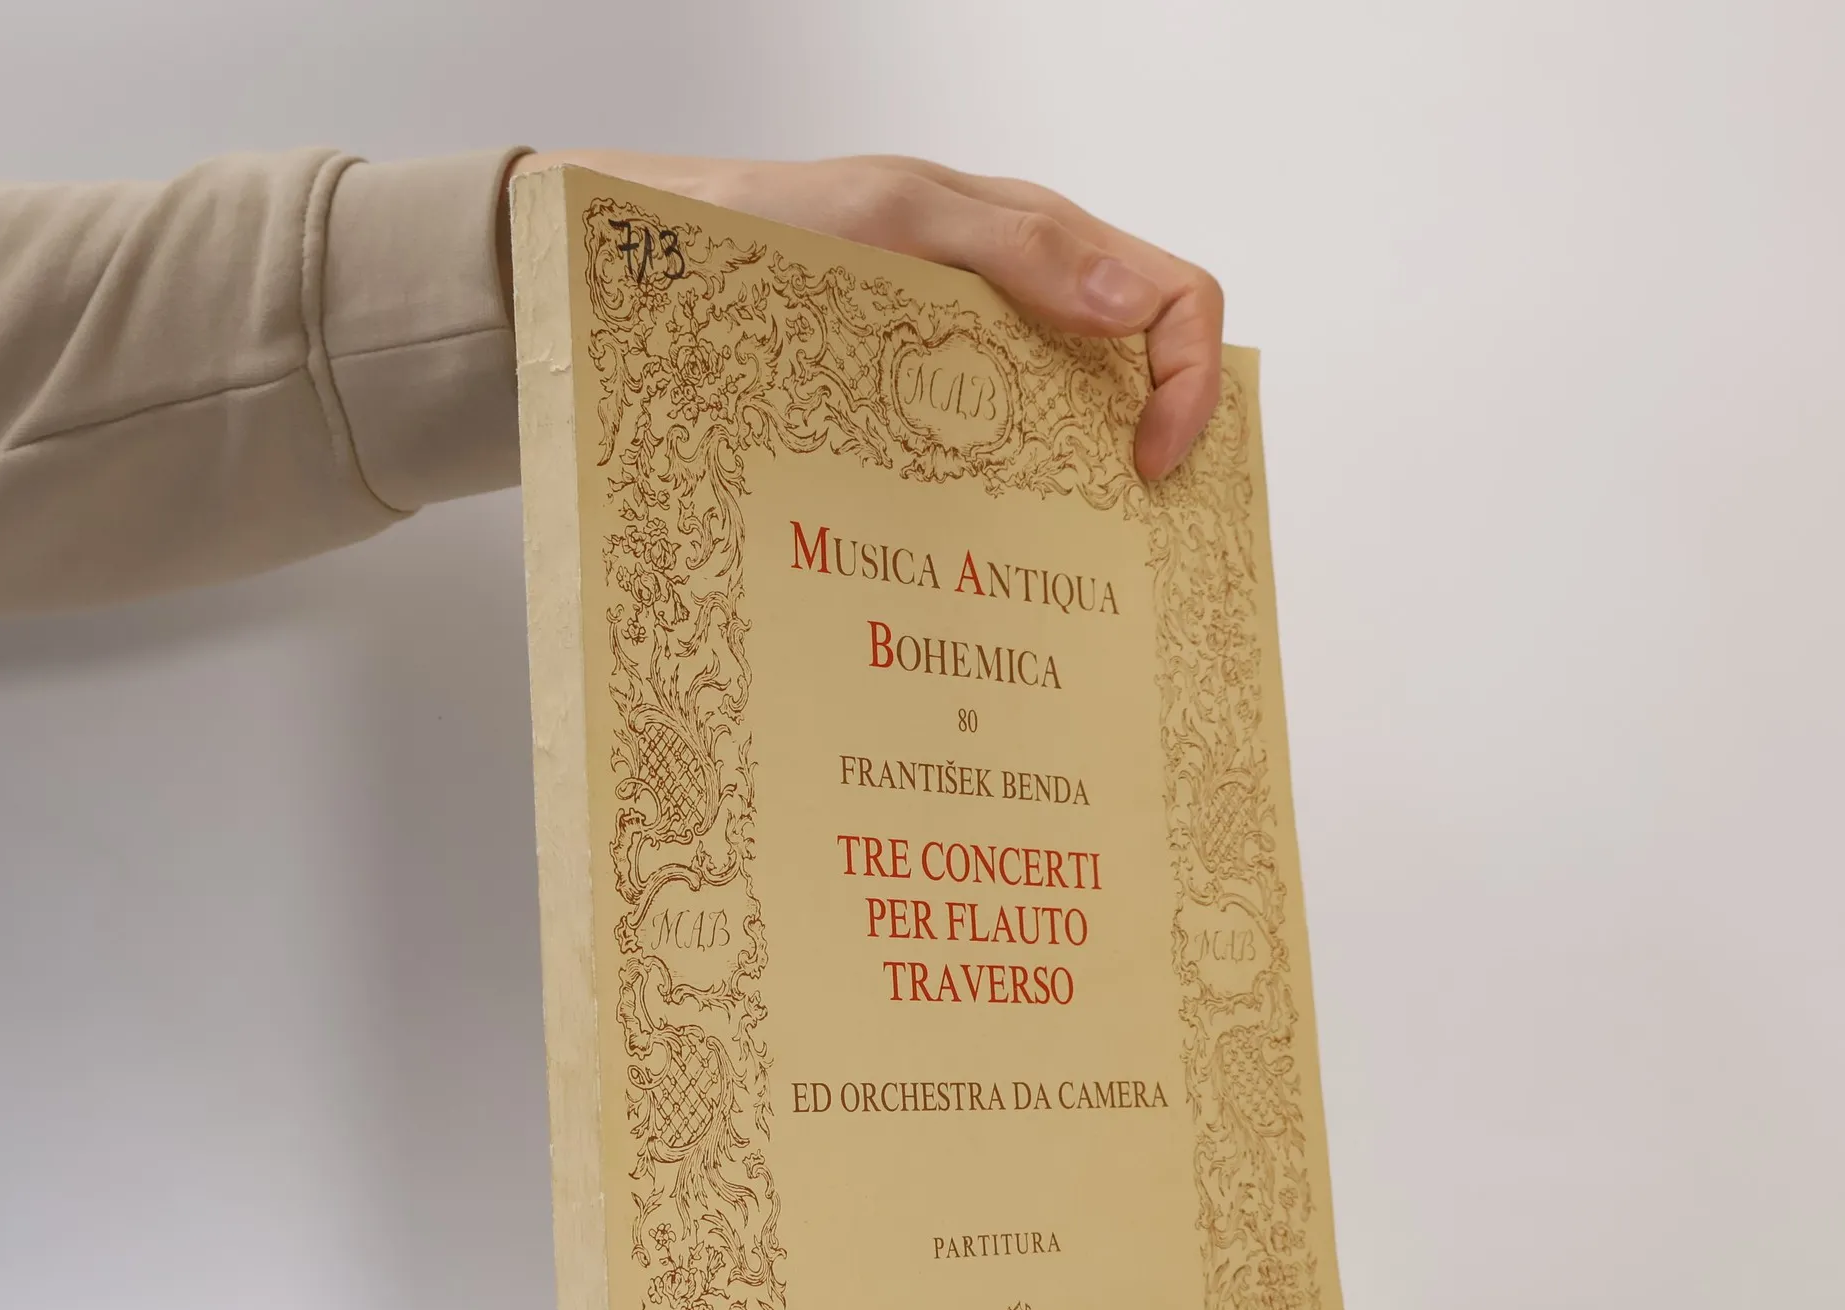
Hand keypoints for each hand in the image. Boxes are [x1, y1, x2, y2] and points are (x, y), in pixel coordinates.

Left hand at [511, 150, 1224, 480]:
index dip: (1191, 380)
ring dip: (1089, 493)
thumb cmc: (759, 226)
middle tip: (1129, 530)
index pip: (1175, 297)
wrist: (653, 271)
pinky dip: (1021, 503)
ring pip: (1075, 425)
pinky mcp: (923, 412)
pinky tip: (997, 546)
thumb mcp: (895, 214)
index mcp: (1039, 240)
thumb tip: (1130, 311)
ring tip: (1070, 561)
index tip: (1149, 465)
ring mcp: (972, 364)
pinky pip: (1002, 454)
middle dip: (1158, 446)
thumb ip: (1019, 247)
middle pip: (1138, 372)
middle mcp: (1020, 304)